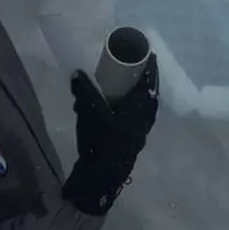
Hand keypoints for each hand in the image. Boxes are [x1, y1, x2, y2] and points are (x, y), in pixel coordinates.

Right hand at [62, 57, 159, 214]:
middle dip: (145, 78)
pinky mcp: (135, 138)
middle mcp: (146, 118)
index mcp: (141, 109)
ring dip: (139, 92)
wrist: (100, 176)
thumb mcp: (89, 112)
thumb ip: (83, 91)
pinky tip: (121, 104)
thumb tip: (78, 72)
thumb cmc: (99, 142)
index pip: (150, 81)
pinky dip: (134, 104)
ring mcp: (142, 130)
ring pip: (145, 104)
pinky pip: (139, 114)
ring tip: (130, 82)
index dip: (151, 66)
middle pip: (150, 92)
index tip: (149, 53)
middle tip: (138, 65)